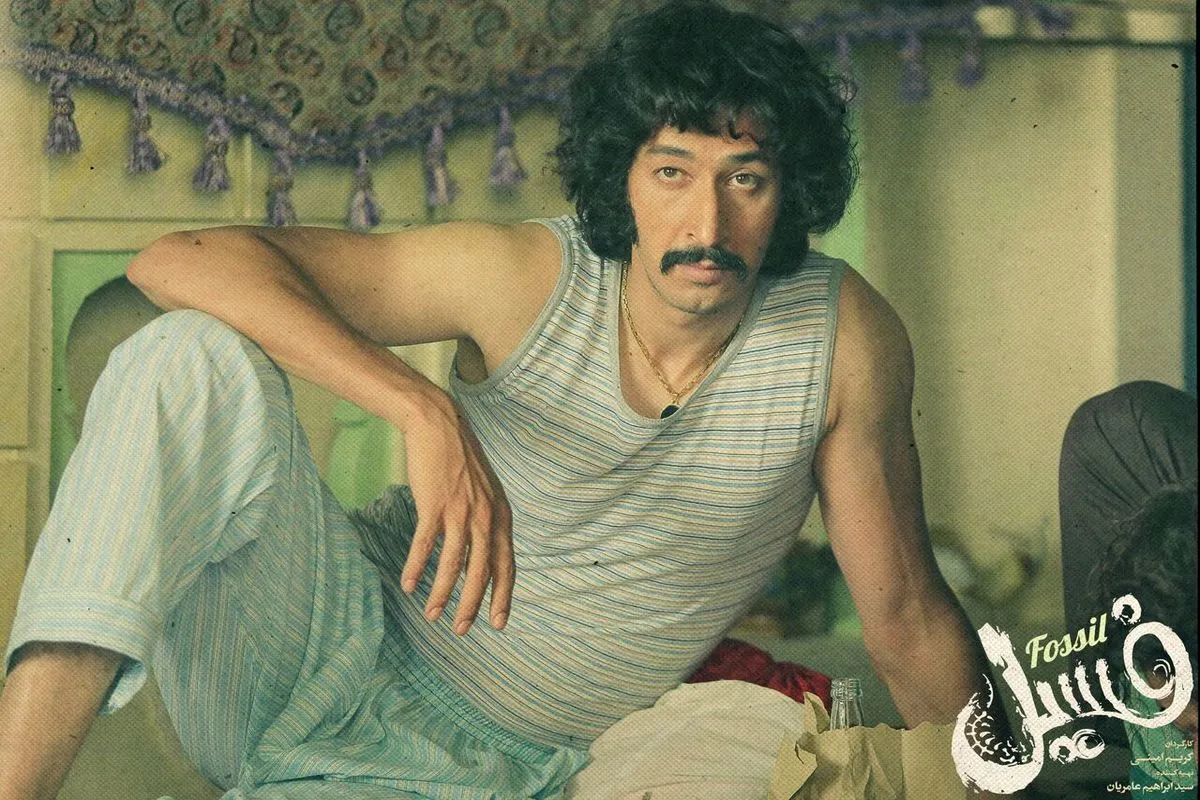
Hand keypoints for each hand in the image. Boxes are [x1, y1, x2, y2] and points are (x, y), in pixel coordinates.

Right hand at [398, 392, 513, 635]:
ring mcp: (460, 511)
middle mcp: (486, 516)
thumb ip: (488, 521)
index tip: (500, 623)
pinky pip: (425, 545)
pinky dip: (417, 567)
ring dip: (443, 594)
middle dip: (474, 605)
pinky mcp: (434, 504)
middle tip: (464, 630)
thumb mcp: (486, 491)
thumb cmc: (460, 459)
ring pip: (454, 564)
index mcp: (502, 515)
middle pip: (483, 571)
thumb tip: (483, 552)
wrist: (439, 424)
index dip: (503, 596)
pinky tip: (409, 586)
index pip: (507, 564)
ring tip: (433, 616)